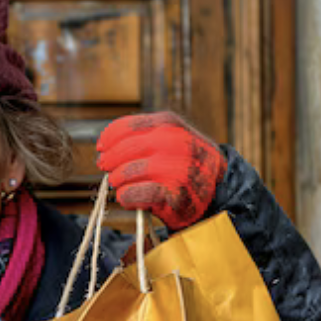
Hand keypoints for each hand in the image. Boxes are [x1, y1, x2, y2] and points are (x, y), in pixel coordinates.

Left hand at [96, 112, 226, 229]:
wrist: (219, 187)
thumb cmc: (184, 162)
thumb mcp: (169, 137)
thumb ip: (142, 135)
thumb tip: (104, 147)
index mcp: (170, 124)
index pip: (127, 126)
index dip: (109, 138)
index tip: (101, 147)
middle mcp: (174, 142)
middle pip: (124, 149)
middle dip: (109, 160)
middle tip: (106, 169)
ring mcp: (176, 169)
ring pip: (127, 172)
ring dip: (117, 180)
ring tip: (119, 184)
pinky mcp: (174, 195)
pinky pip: (135, 194)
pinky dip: (125, 197)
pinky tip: (127, 197)